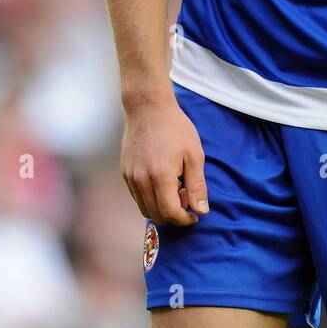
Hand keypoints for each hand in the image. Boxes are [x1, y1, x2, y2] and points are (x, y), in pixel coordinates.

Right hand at [120, 93, 207, 226]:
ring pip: (144, 208)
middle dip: (174, 214)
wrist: (148, 108)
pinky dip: (151, 198)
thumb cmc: (175, 128)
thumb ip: (197, 186)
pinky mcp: (125, 172)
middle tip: (186, 197)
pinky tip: (162, 182)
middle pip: (156, 215)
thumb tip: (201, 211)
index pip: (170, 213)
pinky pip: (137, 197)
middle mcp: (141, 180)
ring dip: (161, 207)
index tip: (195, 214)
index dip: (184, 219)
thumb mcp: (194, 155)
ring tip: (175, 188)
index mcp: (161, 177)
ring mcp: (130, 177)